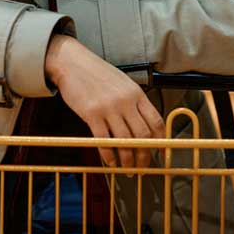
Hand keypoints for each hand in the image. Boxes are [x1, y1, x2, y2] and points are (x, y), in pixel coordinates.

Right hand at [44, 34, 163, 169]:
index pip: (156, 121)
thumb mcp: (122, 83)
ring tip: (127, 169)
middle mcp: (126, 101)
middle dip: (145, 156)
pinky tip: (110, 163)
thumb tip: (144, 125)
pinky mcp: (92, 114)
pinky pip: (104, 141)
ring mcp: (109, 108)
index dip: (161, 141)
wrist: (73, 63)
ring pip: (125, 142)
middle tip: (142, 167)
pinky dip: (109, 156)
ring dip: (128, 160)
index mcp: (136, 93)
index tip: (160, 152)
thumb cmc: (97, 74)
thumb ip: (134, 101)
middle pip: (143, 135)